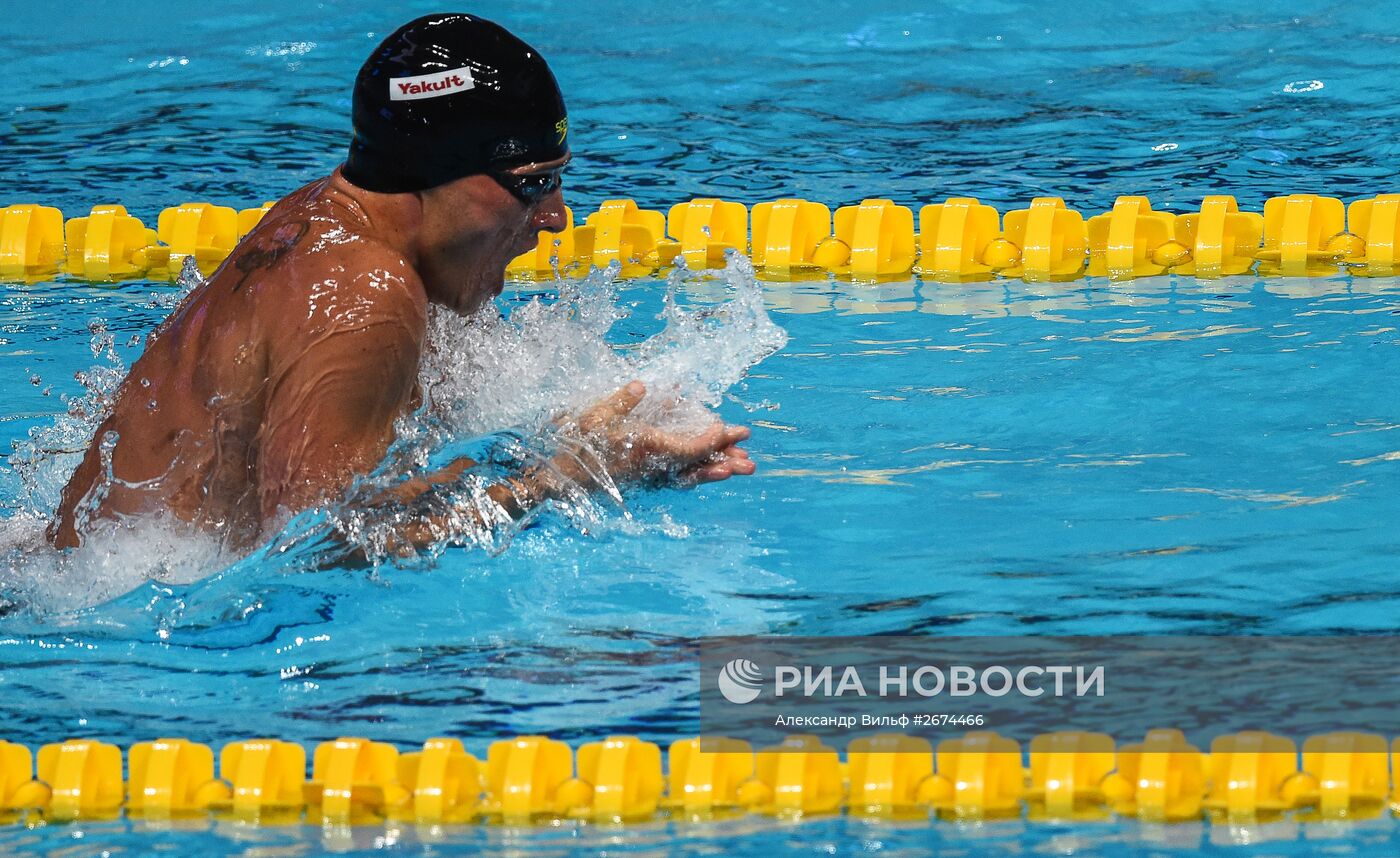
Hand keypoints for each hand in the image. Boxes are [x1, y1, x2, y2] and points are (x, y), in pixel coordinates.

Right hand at [560, 381, 754, 487]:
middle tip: (751, 462)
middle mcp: (655, 467)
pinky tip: (705, 473)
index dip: (714, 438)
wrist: (563, 481)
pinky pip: (678, 482)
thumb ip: (623, 401)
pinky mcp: (645, 484)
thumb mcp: (597, 416)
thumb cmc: (580, 446)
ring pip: (691, 477)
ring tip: (738, 471)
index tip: (728, 428)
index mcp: (649, 448)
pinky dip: (696, 477)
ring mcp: (651, 478)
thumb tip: (642, 385)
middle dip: (726, 460)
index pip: (693, 445)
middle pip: (699, 465)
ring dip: (715, 473)